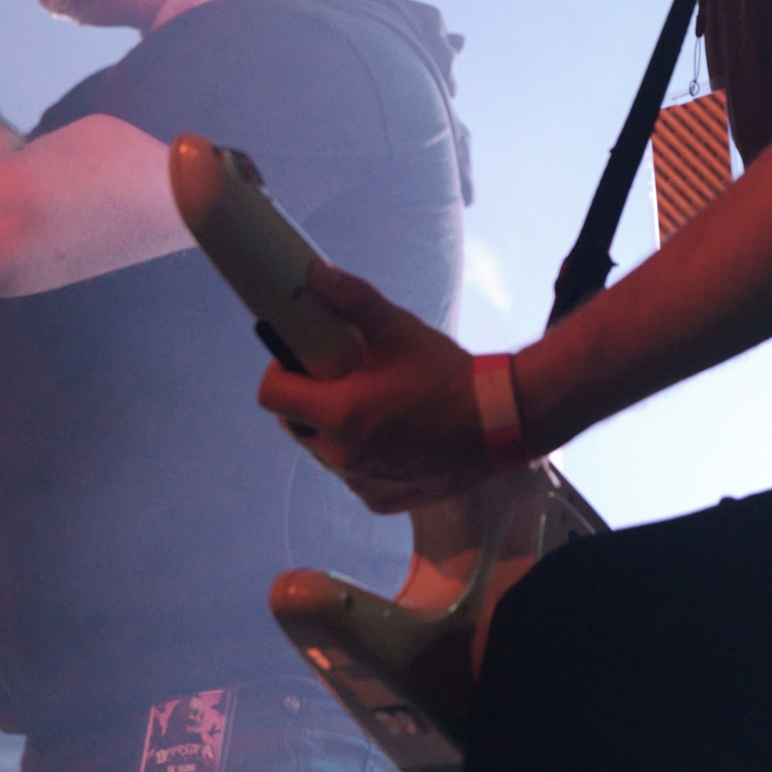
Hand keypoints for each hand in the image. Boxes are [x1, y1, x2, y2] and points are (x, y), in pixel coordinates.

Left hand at [258, 262, 494, 512]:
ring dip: (333, 429)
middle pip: (294, 425)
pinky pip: (354, 476)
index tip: (300, 359)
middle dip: (306, 399)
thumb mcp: (397, 329)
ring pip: (324, 452)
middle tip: (339, 377)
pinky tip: (390, 434)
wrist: (499, 422)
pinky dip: (361, 457)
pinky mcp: (382, 498)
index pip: (271, 396)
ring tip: (371, 404)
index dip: (279, 372)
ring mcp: (361, 482)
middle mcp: (341, 456)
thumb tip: (314, 273)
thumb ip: (352, 299)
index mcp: (337, 414)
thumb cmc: (446, 374)